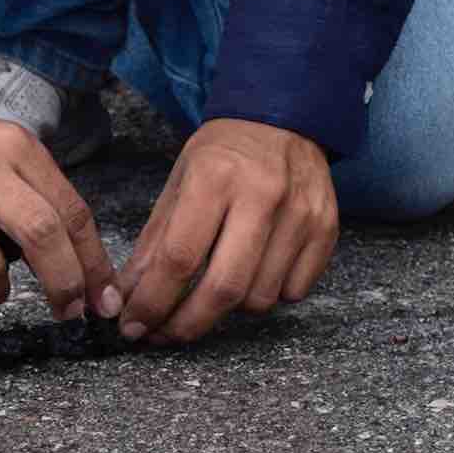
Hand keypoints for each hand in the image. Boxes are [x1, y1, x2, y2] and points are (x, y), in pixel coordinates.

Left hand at [116, 118, 337, 343]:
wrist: (283, 116)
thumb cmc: (222, 154)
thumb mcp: (177, 184)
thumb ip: (153, 244)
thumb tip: (126, 299)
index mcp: (214, 178)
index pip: (179, 259)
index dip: (153, 302)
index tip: (135, 326)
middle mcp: (262, 195)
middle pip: (224, 288)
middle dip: (187, 325)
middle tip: (165, 335)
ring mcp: (300, 214)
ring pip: (260, 298)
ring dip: (227, 310)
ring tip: (210, 292)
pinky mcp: (327, 228)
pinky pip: (294, 292)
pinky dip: (267, 295)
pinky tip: (252, 275)